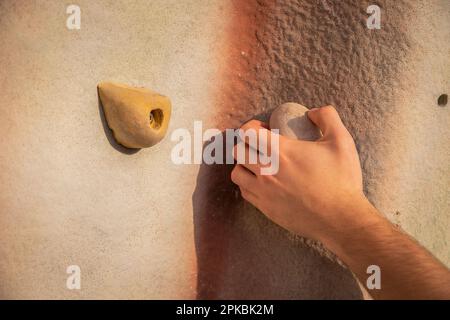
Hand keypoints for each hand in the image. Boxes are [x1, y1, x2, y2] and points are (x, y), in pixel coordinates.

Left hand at [231, 106, 375, 241]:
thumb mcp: (341, 140)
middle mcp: (266, 171)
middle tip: (263, 146)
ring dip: (245, 165)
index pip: (247, 132)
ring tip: (261, 165)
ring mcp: (264, 192)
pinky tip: (265, 183)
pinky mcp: (265, 209)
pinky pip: (244, 192)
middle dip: (247, 144)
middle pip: (237, 151)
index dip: (252, 126)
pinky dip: (249, 184)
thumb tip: (312, 112)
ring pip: (236, 173)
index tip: (266, 130)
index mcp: (281, 152)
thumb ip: (327, 117)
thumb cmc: (341, 179)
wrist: (340, 219)